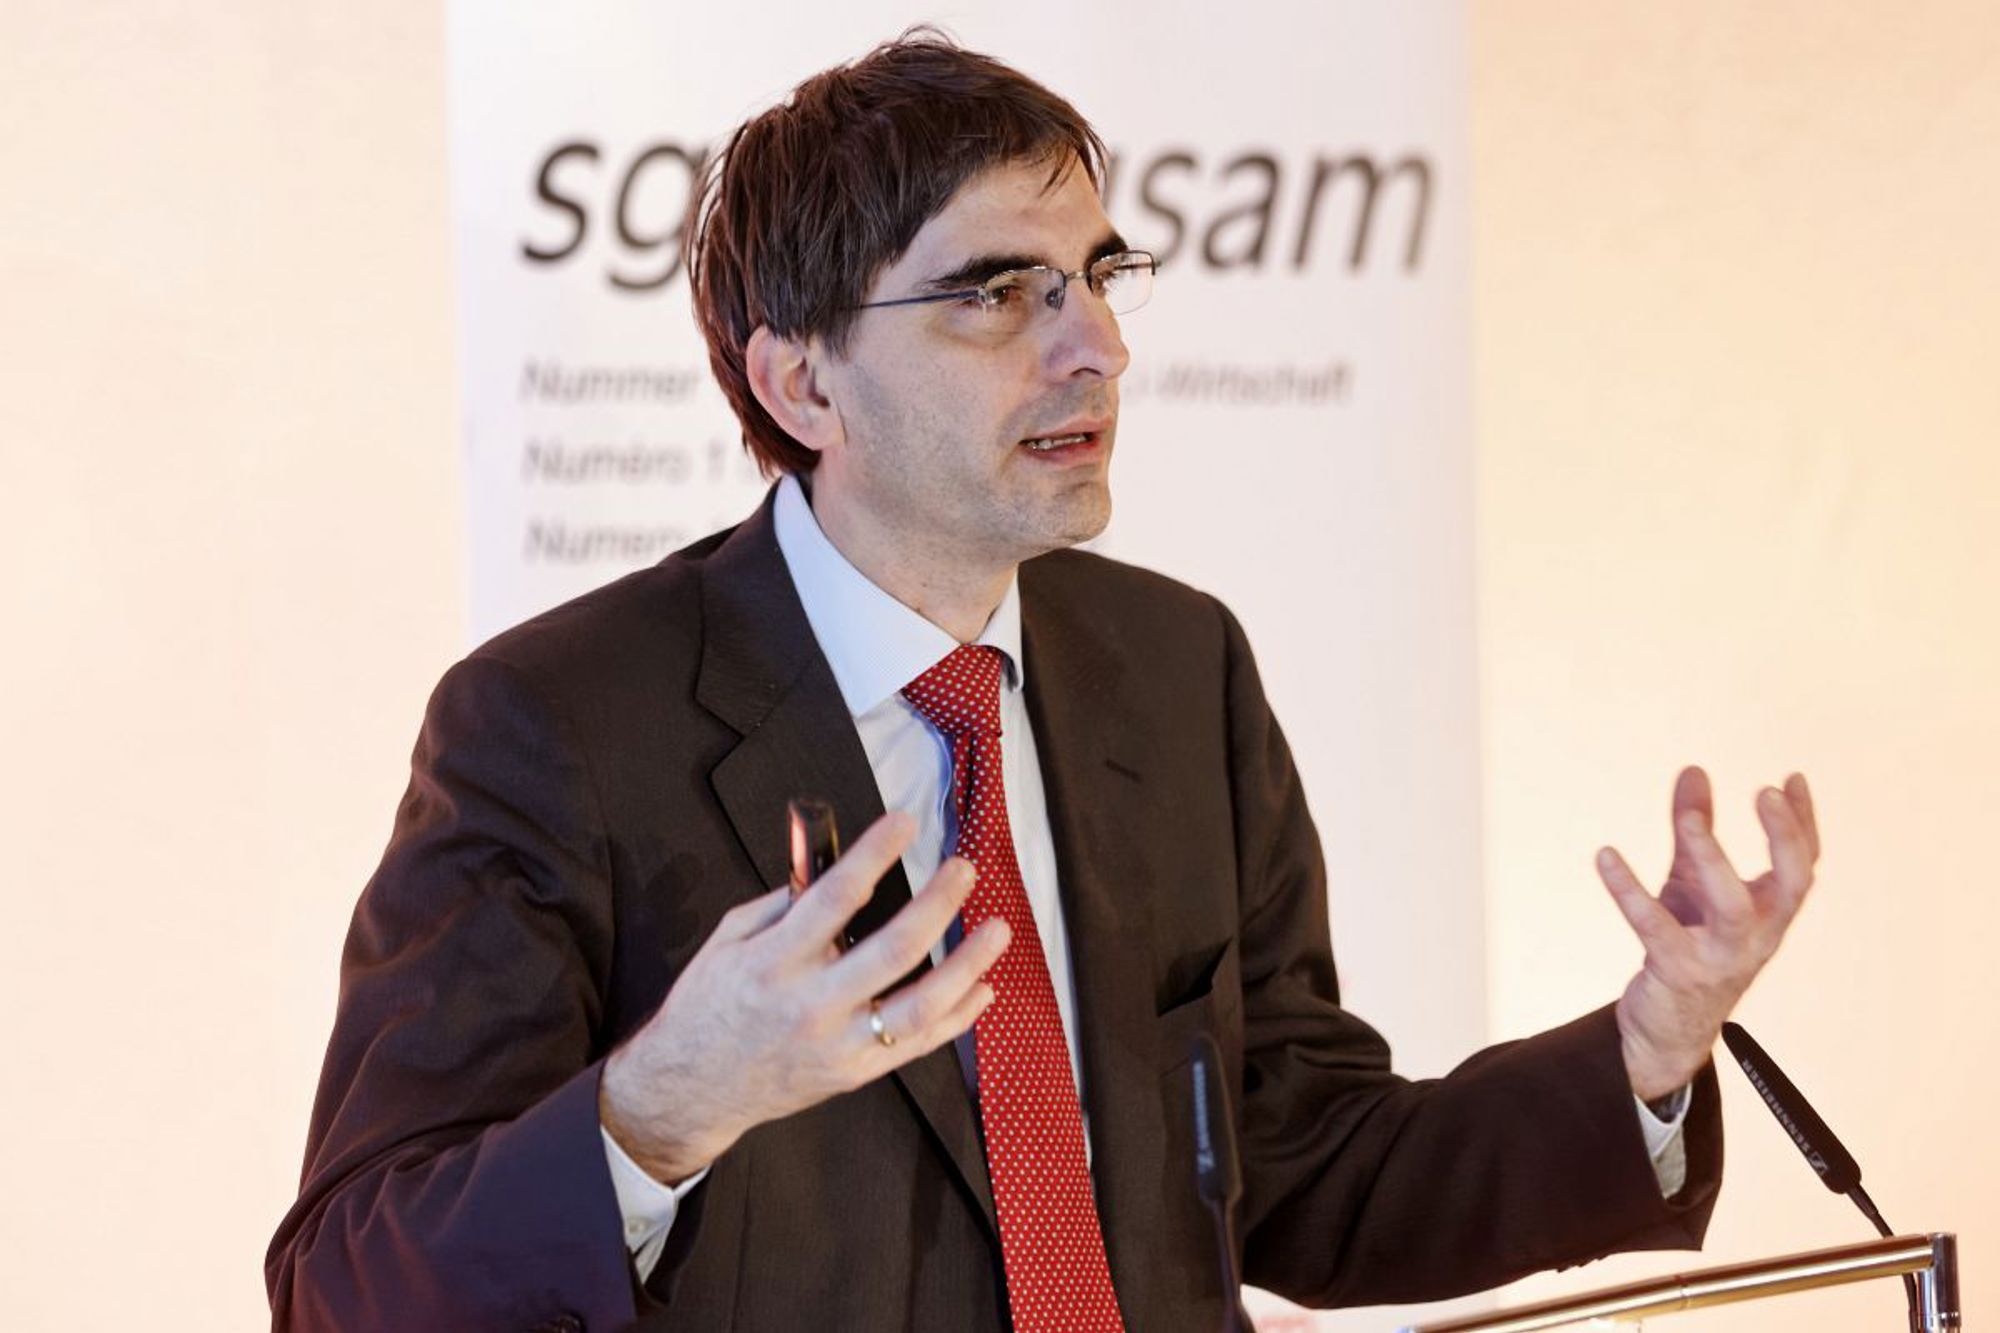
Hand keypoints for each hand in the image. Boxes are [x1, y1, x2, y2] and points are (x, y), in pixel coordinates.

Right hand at [599, 811, 1008, 1183]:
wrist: (691, 1089)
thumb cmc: (709, 1005)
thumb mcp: (728, 940)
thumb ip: (780, 906)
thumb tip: (831, 870)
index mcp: (774, 961)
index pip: (835, 898)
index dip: (874, 854)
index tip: (905, 822)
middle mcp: (811, 1004)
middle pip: (892, 950)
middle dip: (936, 904)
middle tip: (963, 870)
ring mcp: (837, 1044)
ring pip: (918, 1005)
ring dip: (965, 965)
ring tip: (996, 929)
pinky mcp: (854, 1071)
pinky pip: (917, 1044)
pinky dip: (956, 1016)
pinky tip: (982, 987)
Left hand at [1596, 767, 1818, 1100]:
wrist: (1668, 1028)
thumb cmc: (1689, 944)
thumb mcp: (1692, 882)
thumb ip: (1695, 827)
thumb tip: (1693, 770)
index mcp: (1770, 913)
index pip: (1803, 863)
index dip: (1802, 822)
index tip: (1791, 777)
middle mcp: (1758, 935)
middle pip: (1791, 885)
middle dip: (1783, 838)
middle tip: (1764, 791)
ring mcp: (1721, 956)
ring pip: (1731, 907)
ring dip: (1711, 859)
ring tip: (1687, 820)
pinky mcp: (1676, 969)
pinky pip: (1654, 927)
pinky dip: (1628, 890)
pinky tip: (1605, 855)